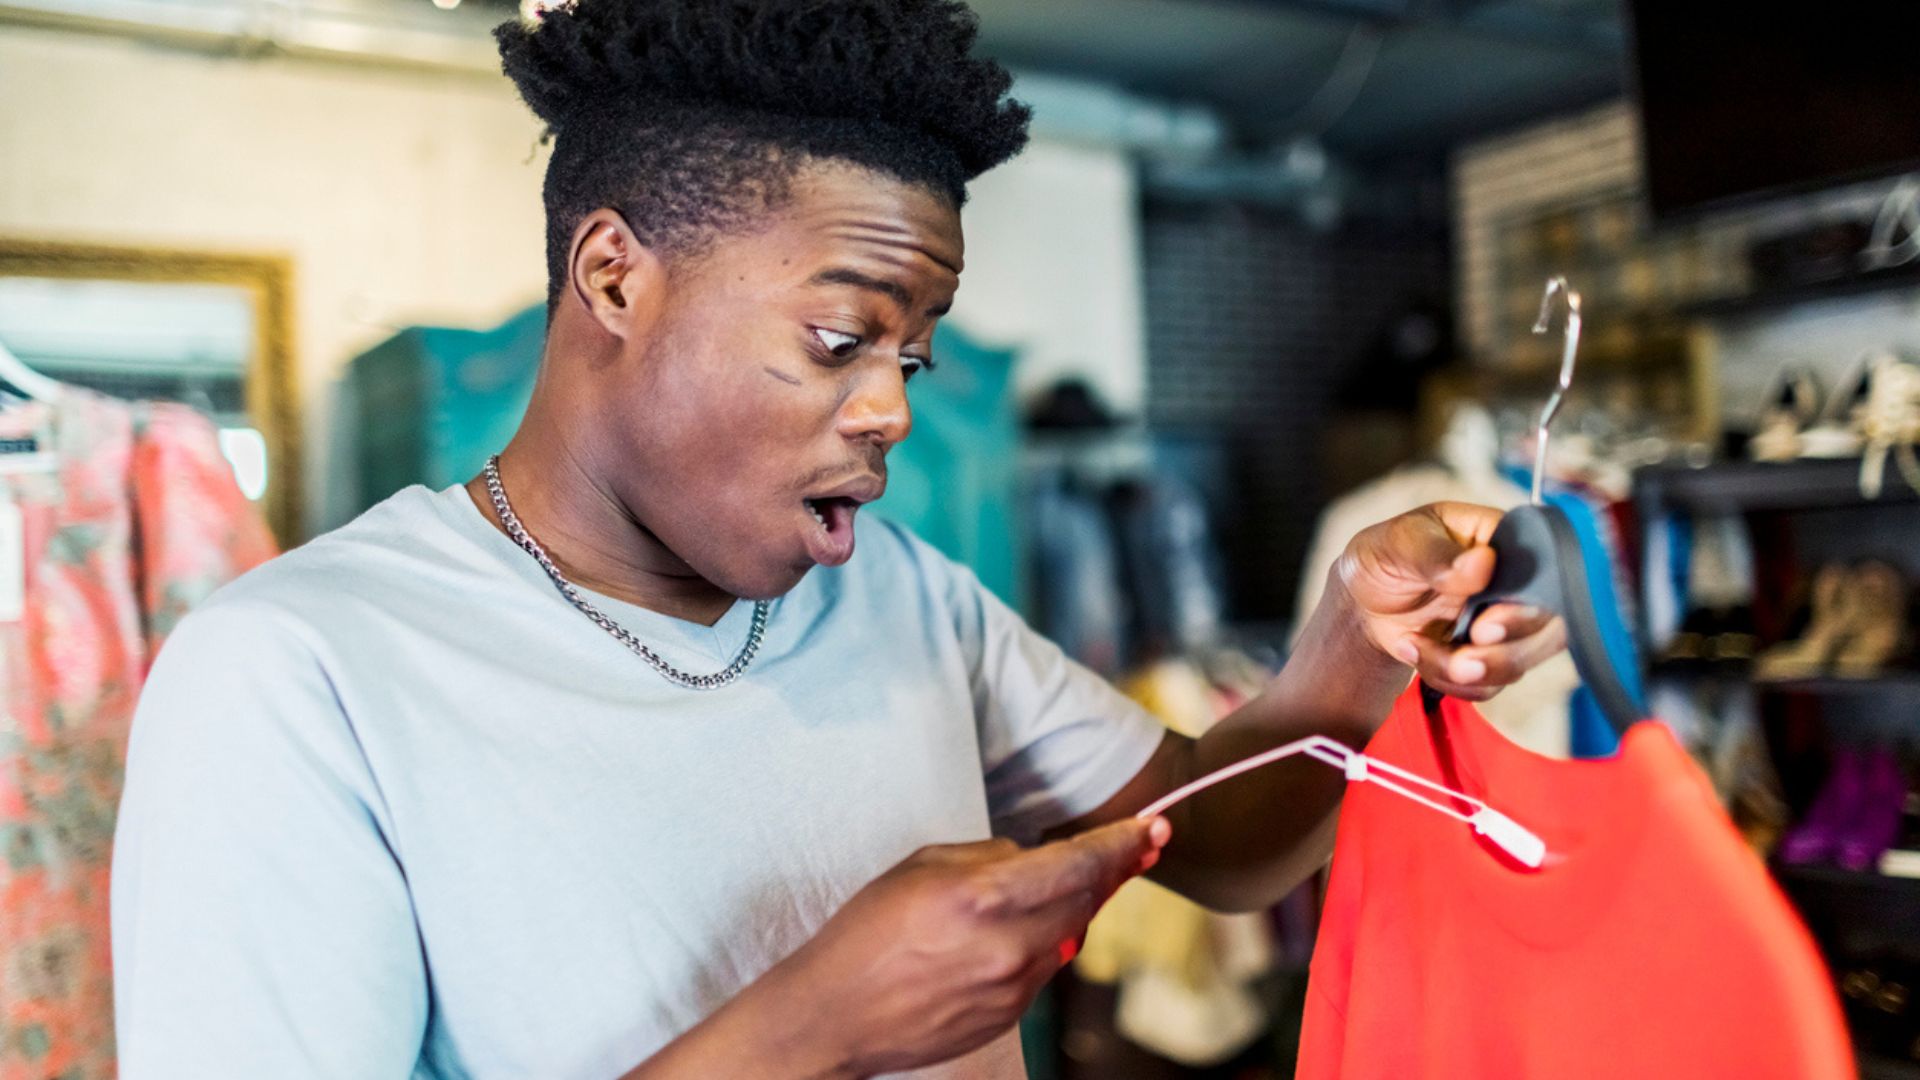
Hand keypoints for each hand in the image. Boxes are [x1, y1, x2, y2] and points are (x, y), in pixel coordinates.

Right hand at [770, 817, 1170, 1076]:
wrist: (835, 1016)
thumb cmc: (866, 933)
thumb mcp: (923, 867)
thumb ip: (990, 857)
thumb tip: (1035, 858)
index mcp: (983, 897)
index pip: (1077, 864)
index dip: (1121, 843)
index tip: (1153, 827)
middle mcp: (1009, 946)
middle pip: (1088, 900)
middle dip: (1115, 870)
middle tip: (1141, 845)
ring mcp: (1014, 988)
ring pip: (1071, 934)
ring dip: (1079, 905)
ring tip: (1076, 881)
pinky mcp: (1010, 1016)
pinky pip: (1044, 967)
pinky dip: (1044, 941)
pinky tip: (1020, 930)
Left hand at [1335, 501, 1566, 701]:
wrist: (1363, 599)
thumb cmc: (1387, 555)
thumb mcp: (1400, 543)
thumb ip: (1438, 555)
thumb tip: (1482, 563)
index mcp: (1503, 542)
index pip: (1543, 573)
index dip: (1526, 607)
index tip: (1486, 624)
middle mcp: (1516, 585)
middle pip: (1549, 629)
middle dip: (1504, 652)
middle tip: (1462, 657)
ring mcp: (1506, 624)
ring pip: (1519, 664)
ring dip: (1470, 671)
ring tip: (1418, 648)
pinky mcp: (1488, 656)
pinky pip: (1488, 686)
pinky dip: (1449, 680)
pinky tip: (1414, 650)